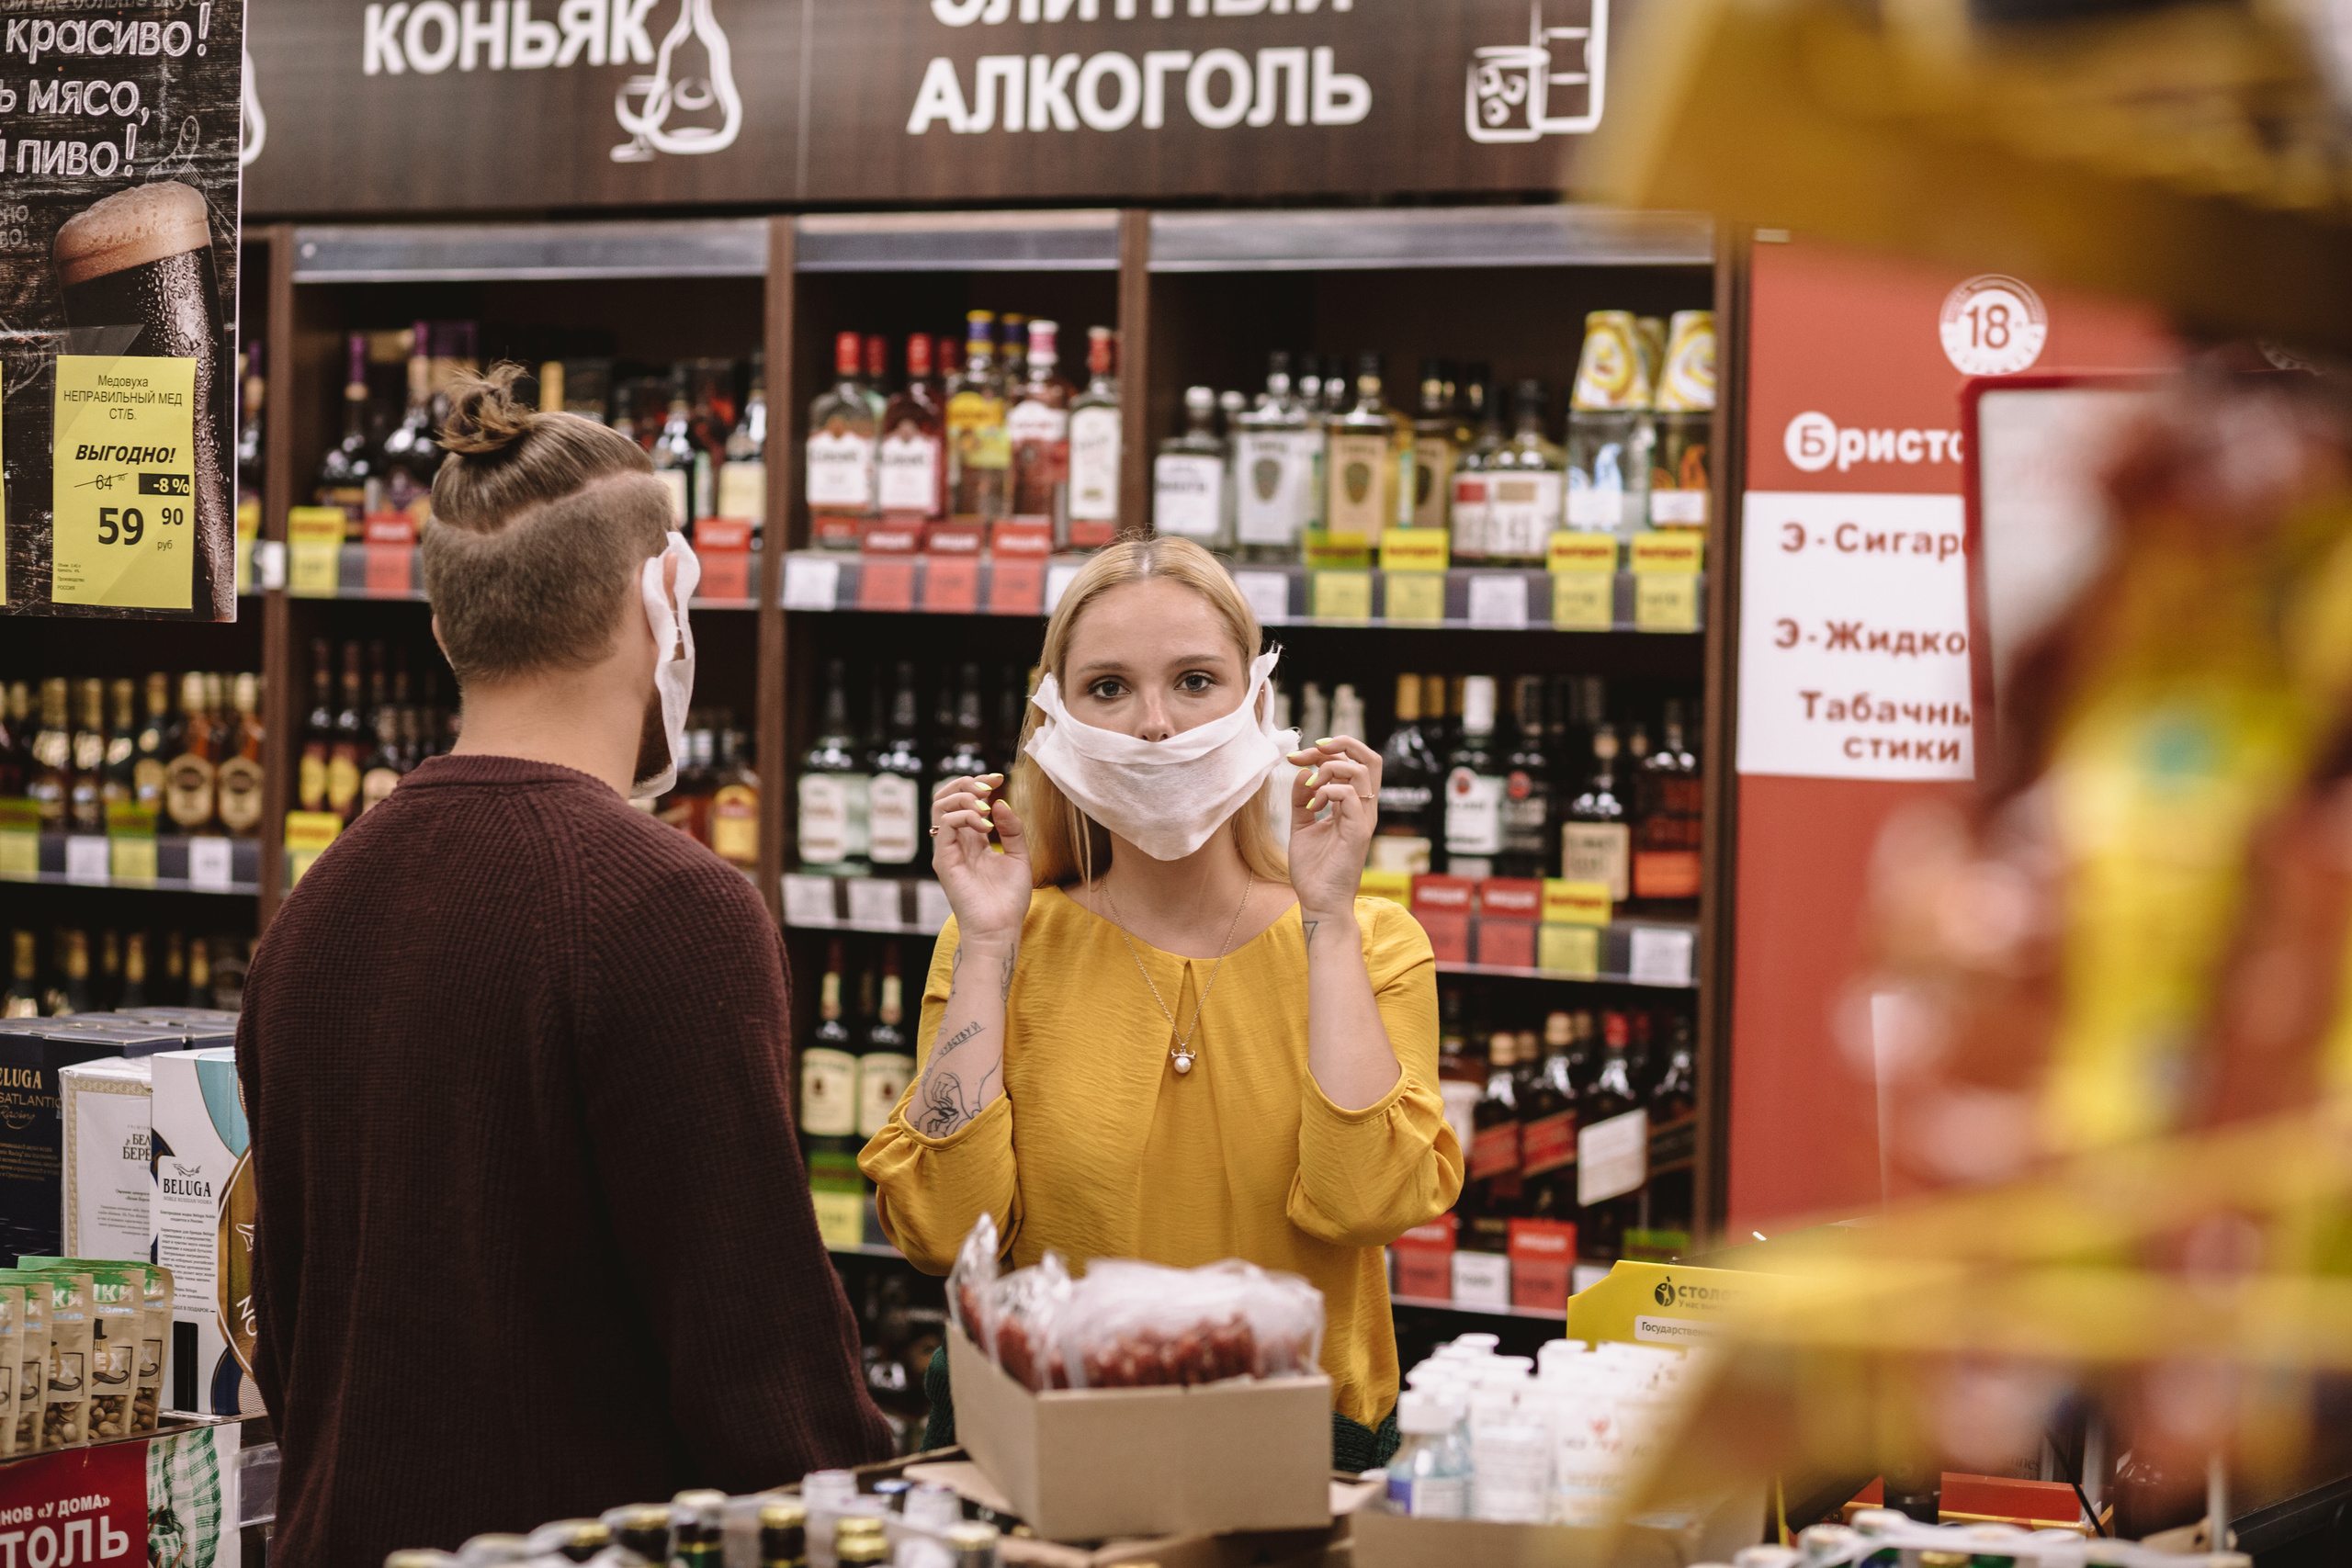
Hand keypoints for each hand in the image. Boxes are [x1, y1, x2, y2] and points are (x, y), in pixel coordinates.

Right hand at [931, 773, 1031, 948]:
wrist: (1000, 930)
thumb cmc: (1009, 900)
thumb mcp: (1020, 857)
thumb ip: (1012, 829)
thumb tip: (1000, 802)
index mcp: (973, 841)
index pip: (965, 801)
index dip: (978, 783)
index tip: (999, 777)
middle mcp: (957, 843)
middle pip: (946, 798)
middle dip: (967, 783)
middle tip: (989, 785)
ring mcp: (948, 851)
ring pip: (940, 806)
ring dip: (964, 797)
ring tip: (986, 805)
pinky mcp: (944, 861)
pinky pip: (945, 826)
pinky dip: (965, 816)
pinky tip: (985, 826)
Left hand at [1287, 737, 1379, 920]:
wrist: (1318, 903)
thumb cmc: (1314, 870)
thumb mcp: (1301, 826)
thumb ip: (1302, 799)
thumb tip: (1301, 772)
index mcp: (1353, 806)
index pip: (1353, 762)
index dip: (1326, 751)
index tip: (1296, 757)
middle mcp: (1363, 809)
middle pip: (1369, 758)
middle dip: (1337, 745)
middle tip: (1307, 753)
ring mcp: (1363, 820)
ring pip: (1362, 771)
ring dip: (1329, 769)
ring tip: (1309, 789)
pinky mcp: (1358, 833)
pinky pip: (1351, 796)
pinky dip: (1326, 791)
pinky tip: (1311, 806)